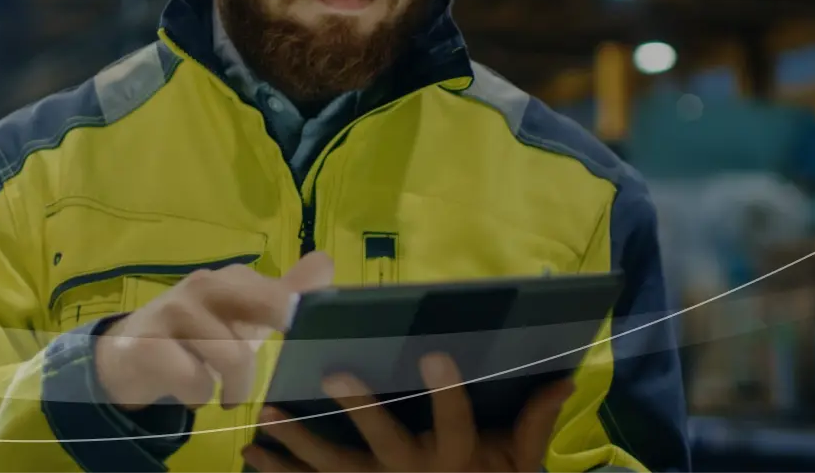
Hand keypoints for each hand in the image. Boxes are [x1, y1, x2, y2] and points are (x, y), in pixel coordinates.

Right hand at [94, 252, 334, 409]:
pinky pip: (195, 381)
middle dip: (279, 343)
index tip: (307, 340)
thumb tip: (326, 262)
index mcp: (233, 278)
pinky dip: (199, 396)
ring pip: (233, 357)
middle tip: (265, 376)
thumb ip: (285, 293)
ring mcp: (173, 311)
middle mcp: (204, 285)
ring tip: (225, 395)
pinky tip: (191, 393)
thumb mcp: (244, 317)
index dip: (300, 319)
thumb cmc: (199, 335)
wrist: (128, 355)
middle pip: (266, 310)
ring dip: (235, 388)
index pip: (282, 294)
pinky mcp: (147, 344)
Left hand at [243, 353, 574, 472]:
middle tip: (334, 372)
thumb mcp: (520, 465)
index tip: (435, 353)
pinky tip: (252, 455)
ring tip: (268, 412)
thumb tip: (562, 378)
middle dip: (360, 410)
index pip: (456, 422)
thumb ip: (534, 423)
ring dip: (298, 442)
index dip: (448, 392)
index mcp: (457, 458)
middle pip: (386, 443)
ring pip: (335, 469)